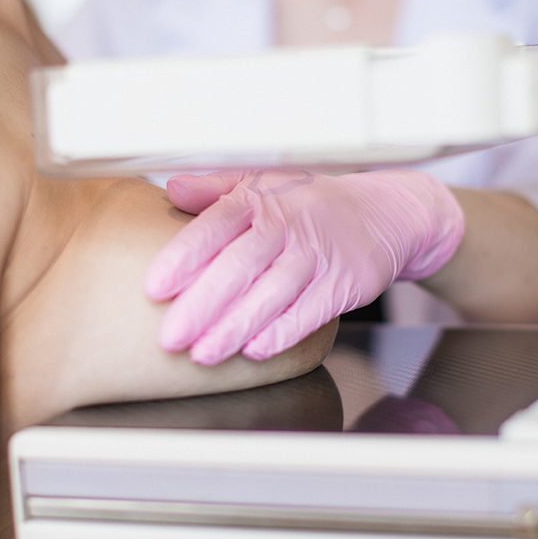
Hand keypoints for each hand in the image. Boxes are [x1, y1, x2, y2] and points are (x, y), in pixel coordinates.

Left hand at [145, 169, 463, 364]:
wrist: (382, 212)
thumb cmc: (311, 202)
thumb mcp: (264, 185)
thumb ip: (216, 189)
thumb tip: (172, 188)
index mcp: (260, 199)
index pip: (216, 225)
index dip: (184, 256)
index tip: (154, 286)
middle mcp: (289, 224)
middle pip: (241, 265)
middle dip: (203, 304)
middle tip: (170, 336)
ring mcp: (318, 254)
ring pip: (273, 292)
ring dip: (236, 326)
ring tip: (203, 354)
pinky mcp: (344, 283)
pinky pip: (310, 310)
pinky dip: (283, 331)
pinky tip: (255, 350)